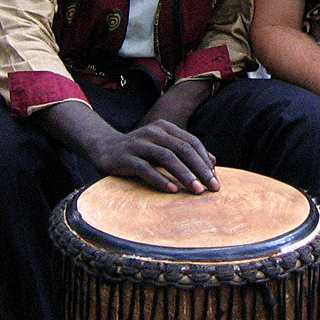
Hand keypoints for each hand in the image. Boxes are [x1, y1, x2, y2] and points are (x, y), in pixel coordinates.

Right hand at [86, 120, 218, 193]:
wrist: (104, 147)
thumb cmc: (139, 151)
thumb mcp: (163, 147)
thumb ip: (185, 151)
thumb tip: (213, 162)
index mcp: (165, 128)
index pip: (192, 142)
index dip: (205, 160)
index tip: (216, 178)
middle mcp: (154, 133)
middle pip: (183, 149)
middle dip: (200, 169)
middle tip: (213, 187)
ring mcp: (139, 144)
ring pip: (167, 157)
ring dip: (184, 175)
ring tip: (197, 190)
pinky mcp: (126, 157)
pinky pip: (146, 168)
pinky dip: (160, 179)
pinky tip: (172, 190)